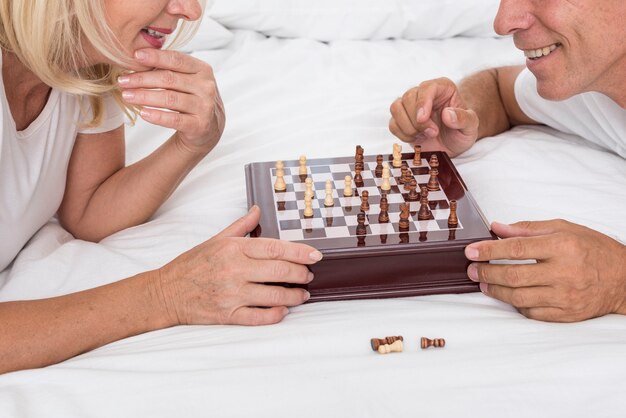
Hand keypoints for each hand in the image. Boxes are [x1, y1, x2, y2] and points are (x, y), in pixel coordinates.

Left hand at [119, 48, 224, 154]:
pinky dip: (157, 116)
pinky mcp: (200, 125)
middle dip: (143, 79)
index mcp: (202, 69)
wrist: (209, 126)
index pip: (177, 59)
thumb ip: (169, 69)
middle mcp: (206, 87)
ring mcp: (205, 106)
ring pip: (170, 99)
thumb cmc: (191, 97)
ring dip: (145, 97)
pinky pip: (175, 120)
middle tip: (123, 81)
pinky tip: (143, 113)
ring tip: (127, 96)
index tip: (135, 56)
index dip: (155, 57)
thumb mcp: (187, 79)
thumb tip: (137, 58)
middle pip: (169, 79)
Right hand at [155, 206, 322, 325]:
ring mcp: (231, 294)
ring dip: (294, 296)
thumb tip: (258, 210)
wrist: (165, 292)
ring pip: (274, 296)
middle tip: (308, 275)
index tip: (315, 255)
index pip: (274, 248)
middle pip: (279, 272)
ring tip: (302, 294)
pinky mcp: (227, 315)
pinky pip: (258, 318)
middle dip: (300, 274)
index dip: (299, 252)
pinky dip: (275, 315)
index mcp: (233, 249)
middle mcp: (234, 270)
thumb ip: (241, 226)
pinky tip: (284, 310)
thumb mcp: (216, 239)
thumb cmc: (192, 264)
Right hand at [389, 78, 478, 156]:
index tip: (423, 119)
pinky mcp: (401, 120)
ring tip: (424, 135)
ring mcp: (410, 106)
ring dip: (407, 126)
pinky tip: (416, 138)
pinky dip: (402, 134)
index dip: (422, 102)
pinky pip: (393, 124)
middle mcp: (424, 93)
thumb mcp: (471, 126)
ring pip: (396, 108)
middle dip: (417, 120)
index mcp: (442, 88)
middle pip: (408, 97)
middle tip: (432, 133)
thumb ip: (464, 119)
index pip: (427, 88)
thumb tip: (448, 114)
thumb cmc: (462, 131)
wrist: (453, 143)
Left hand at [465, 220, 625, 321]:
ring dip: (495, 290)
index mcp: (562, 246)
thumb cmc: (593, 249)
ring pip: (519, 297)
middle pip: (513, 275)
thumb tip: (497, 228)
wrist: (624, 279)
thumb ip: (527, 229)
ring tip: (483, 283)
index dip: (489, 250)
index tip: (472, 251)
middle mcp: (564, 272)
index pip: (516, 248)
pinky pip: (532, 313)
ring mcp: (565, 296)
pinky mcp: (566, 314)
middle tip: (472, 269)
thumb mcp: (564, 228)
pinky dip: (516, 305)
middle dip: (486, 272)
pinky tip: (508, 296)